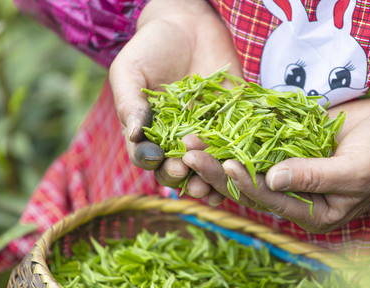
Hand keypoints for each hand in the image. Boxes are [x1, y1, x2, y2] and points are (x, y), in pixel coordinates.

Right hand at [109, 0, 241, 170]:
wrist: (188, 25)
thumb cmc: (151, 47)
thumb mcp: (131, 71)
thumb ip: (130, 103)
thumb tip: (135, 136)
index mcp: (149, 133)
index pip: (148, 158)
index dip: (154, 163)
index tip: (160, 160)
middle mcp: (176, 140)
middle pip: (177, 169)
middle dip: (182, 175)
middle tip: (186, 170)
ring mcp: (205, 134)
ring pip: (207, 165)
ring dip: (210, 176)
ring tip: (213, 180)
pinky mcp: (232, 124)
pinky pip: (235, 146)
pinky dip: (237, 159)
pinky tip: (239, 166)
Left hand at [182, 97, 369, 232]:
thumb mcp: (357, 170)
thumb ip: (316, 177)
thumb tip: (273, 178)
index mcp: (312, 211)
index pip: (270, 199)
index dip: (245, 182)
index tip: (223, 162)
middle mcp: (297, 194)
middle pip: (249, 184)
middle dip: (217, 169)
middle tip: (187, 151)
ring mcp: (292, 169)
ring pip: (249, 165)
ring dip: (219, 152)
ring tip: (190, 139)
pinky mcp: (291, 147)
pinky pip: (260, 144)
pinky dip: (238, 138)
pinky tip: (213, 128)